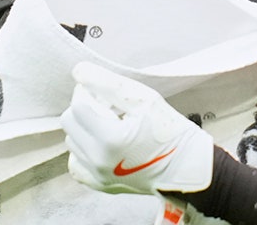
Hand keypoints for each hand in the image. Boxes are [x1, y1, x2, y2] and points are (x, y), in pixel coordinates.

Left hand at [61, 61, 214, 195]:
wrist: (186, 168)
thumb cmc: (171, 133)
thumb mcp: (145, 99)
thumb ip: (109, 83)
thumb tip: (79, 71)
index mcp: (111, 139)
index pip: (79, 104)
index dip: (88, 91)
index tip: (103, 90)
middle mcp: (99, 161)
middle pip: (70, 122)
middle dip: (84, 107)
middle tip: (108, 105)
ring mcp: (97, 176)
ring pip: (72, 140)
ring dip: (86, 127)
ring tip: (111, 124)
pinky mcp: (99, 184)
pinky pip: (76, 162)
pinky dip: (85, 149)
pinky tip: (104, 143)